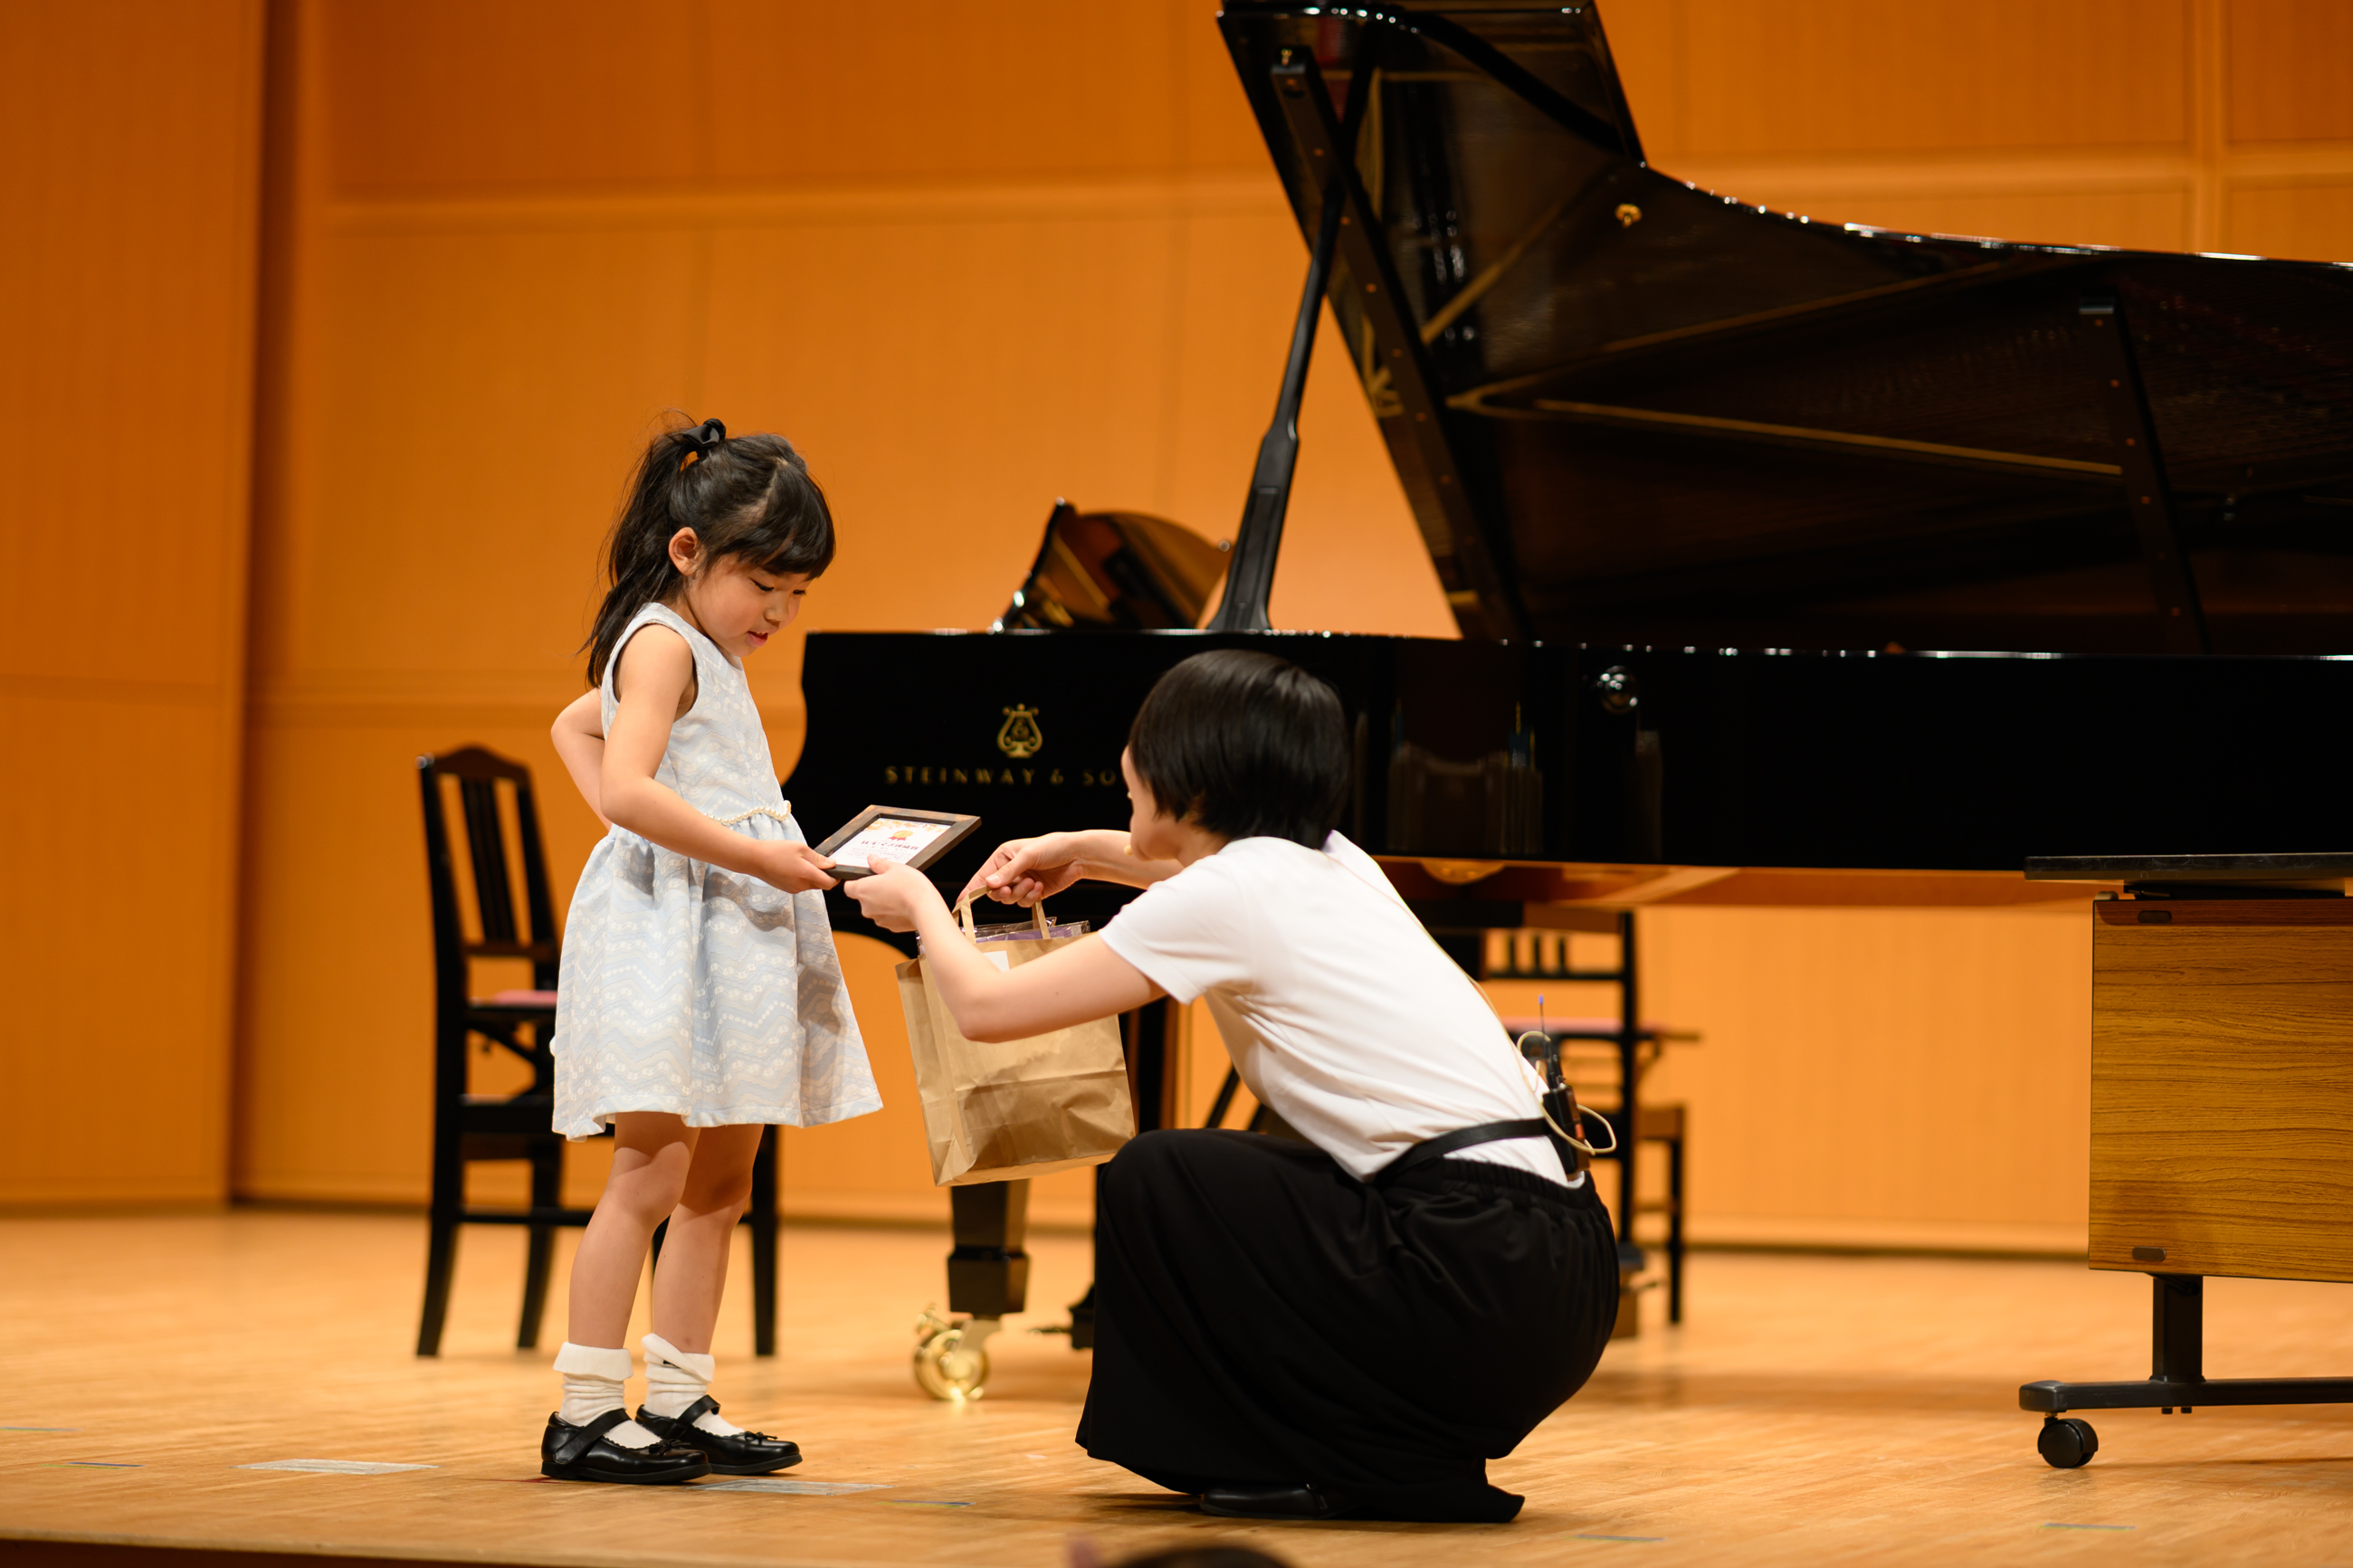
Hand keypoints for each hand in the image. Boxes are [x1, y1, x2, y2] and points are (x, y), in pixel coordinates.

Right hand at [751, 840, 837, 892]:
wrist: (755, 859)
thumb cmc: (777, 850)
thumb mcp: (800, 848)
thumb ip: (818, 858)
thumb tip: (832, 865)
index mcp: (806, 875)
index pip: (829, 883)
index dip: (835, 877)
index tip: (835, 868)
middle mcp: (801, 885)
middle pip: (821, 884)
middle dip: (824, 875)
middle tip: (817, 860)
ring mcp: (794, 889)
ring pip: (811, 885)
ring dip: (813, 876)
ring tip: (802, 861)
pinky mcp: (788, 889)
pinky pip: (802, 885)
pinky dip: (803, 878)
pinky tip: (794, 867)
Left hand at [843, 858, 945, 931]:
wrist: (925, 908)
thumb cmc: (909, 886)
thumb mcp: (894, 867)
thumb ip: (879, 863)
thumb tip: (872, 859)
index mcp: (863, 890)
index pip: (848, 887)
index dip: (856, 881)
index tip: (867, 877)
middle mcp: (866, 907)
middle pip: (863, 898)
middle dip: (874, 891)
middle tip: (889, 882)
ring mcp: (878, 919)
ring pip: (876, 908)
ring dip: (884, 902)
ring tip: (900, 893)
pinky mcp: (890, 927)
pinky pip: (888, 917)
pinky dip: (894, 912)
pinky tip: (905, 904)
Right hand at [959, 832, 1089, 906]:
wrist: (1077, 856)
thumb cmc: (1052, 847)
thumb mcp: (1027, 856)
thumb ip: (1008, 872)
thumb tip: (989, 885)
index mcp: (1002, 857)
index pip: (982, 876)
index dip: (971, 890)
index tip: (960, 903)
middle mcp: (1009, 871)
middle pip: (994, 892)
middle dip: (1001, 892)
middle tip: (1009, 889)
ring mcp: (1021, 883)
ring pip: (1009, 899)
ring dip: (1019, 893)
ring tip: (1032, 882)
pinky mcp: (1033, 893)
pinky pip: (1023, 903)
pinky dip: (1030, 897)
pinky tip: (1039, 887)